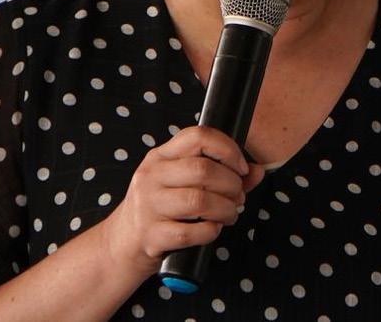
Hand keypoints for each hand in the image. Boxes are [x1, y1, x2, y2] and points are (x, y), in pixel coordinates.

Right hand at [99, 126, 264, 280]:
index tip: (241, 167)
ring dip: (225, 209)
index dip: (227, 148)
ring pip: (198, 201)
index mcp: (161, 156)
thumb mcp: (184, 183)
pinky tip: (213, 229)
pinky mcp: (149, 235)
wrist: (121, 244)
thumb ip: (224, 174)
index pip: (198, 136)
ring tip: (230, 214)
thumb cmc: (162, 208)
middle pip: (203, 170)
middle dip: (231, 185)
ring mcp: (147, 206)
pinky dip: (210, 231)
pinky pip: (190, 231)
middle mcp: (151, 176)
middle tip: (238, 197)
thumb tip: (259, 171)